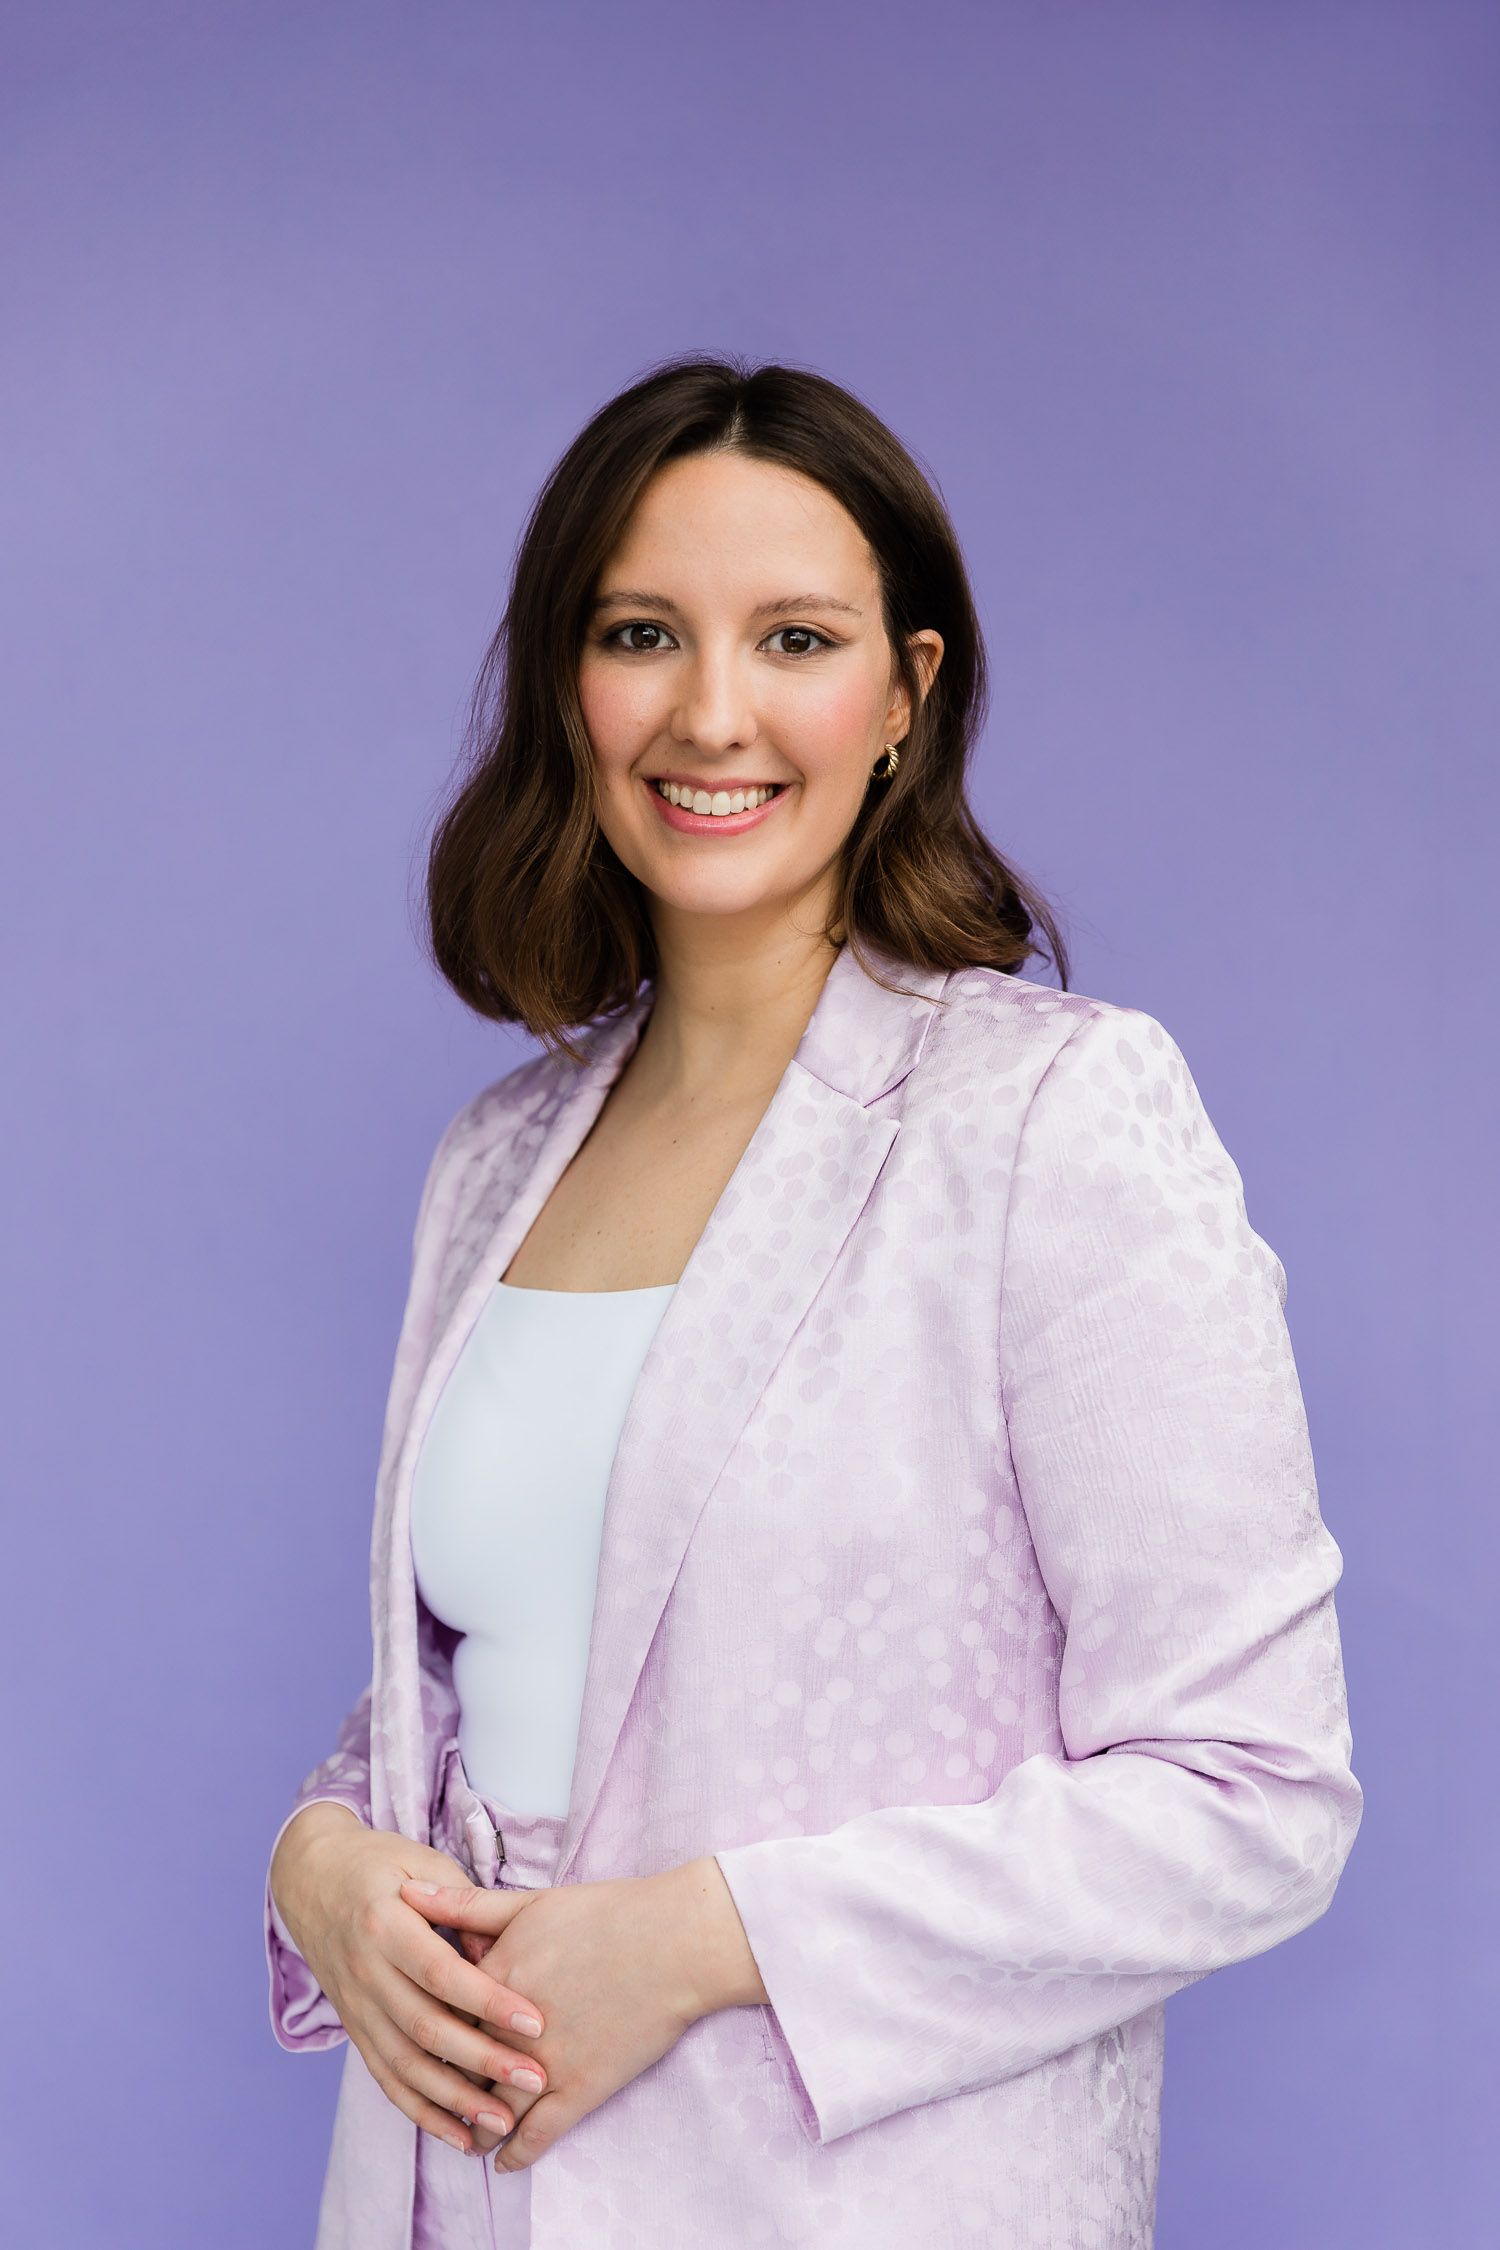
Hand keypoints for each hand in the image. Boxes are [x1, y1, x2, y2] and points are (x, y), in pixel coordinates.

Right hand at [270, 1802, 550, 2152]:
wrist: (311, 1878)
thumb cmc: (382, 1864)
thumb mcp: (424, 1865)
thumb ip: (462, 1908)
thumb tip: (499, 1958)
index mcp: (384, 1924)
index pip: (441, 1972)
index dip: (488, 2000)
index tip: (535, 2022)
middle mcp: (366, 1972)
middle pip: (426, 2027)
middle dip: (483, 2060)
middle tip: (535, 2080)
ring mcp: (356, 2007)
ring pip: (405, 2065)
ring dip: (456, 2100)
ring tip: (503, 2122)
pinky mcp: (355, 2029)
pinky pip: (386, 2080)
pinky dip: (422, 2113)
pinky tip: (459, 2137)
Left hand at [401, 1858, 766, 2171]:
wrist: (677, 1941)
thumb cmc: (609, 1912)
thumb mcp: (531, 1902)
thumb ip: (465, 1905)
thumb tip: (405, 1893)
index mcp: (494, 1976)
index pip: (440, 2013)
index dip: (430, 2025)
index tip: (421, 2032)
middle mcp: (510, 2027)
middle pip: (459, 2064)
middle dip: (446, 2079)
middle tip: (436, 2089)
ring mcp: (545, 2063)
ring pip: (490, 2108)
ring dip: (472, 2124)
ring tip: (463, 2133)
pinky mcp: (581, 2089)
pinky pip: (536, 2136)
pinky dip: (514, 2153)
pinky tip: (502, 2161)